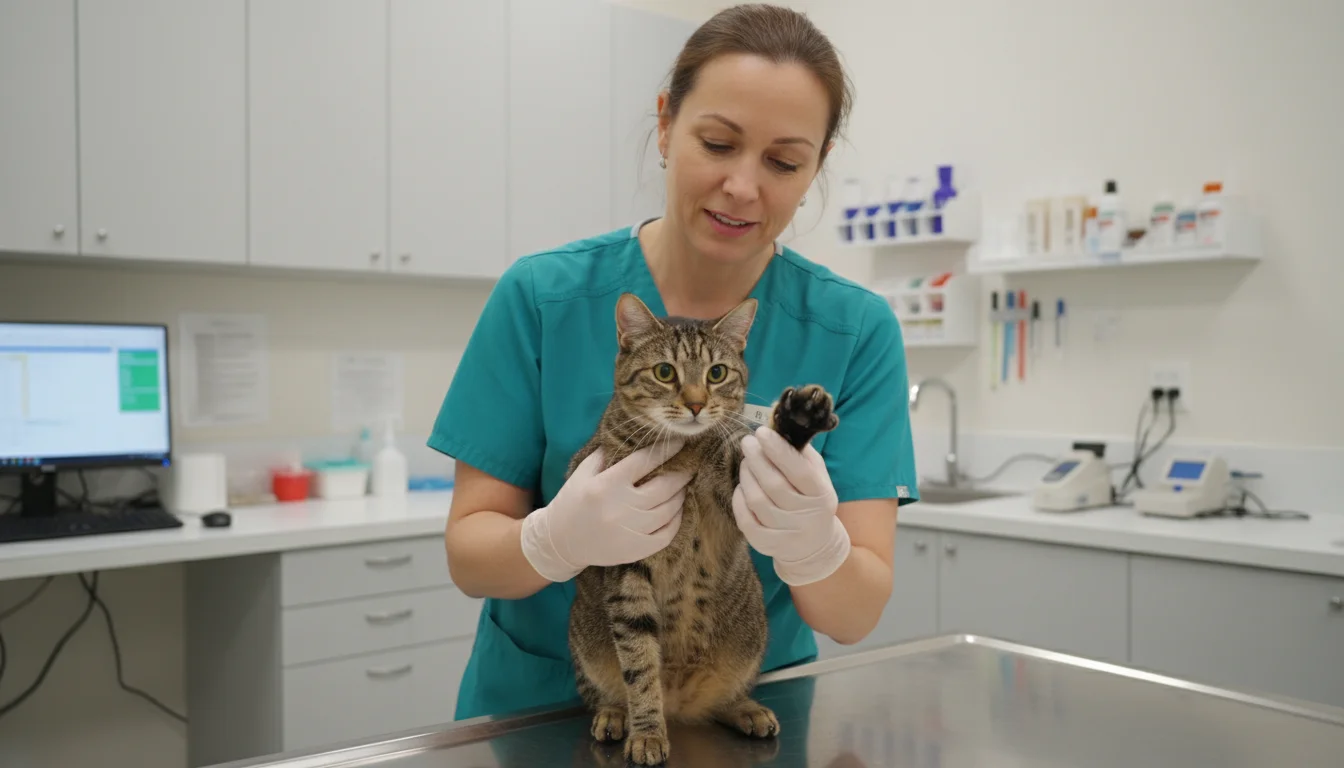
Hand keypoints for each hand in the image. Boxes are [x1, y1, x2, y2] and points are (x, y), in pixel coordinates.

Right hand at [521, 440, 689, 581]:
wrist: (559, 542)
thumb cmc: (572, 501)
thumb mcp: (583, 472)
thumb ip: (607, 454)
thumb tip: (635, 438)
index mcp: (606, 485)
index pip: (645, 461)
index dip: (666, 450)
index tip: (680, 443)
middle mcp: (620, 508)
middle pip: (664, 486)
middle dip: (681, 473)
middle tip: (690, 465)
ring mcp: (630, 531)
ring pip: (669, 510)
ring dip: (680, 495)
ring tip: (683, 486)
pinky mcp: (635, 550)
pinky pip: (666, 534)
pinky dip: (676, 520)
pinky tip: (676, 510)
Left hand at [732, 426, 850, 585]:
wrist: (814, 544)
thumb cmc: (811, 499)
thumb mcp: (817, 477)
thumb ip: (801, 454)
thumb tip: (778, 428)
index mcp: (821, 495)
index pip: (799, 472)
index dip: (778, 450)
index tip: (762, 432)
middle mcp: (806, 517)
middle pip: (774, 485)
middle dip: (757, 459)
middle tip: (748, 442)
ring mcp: (786, 534)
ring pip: (757, 501)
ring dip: (747, 476)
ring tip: (746, 463)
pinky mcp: (767, 545)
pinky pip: (745, 520)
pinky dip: (739, 500)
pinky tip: (743, 487)